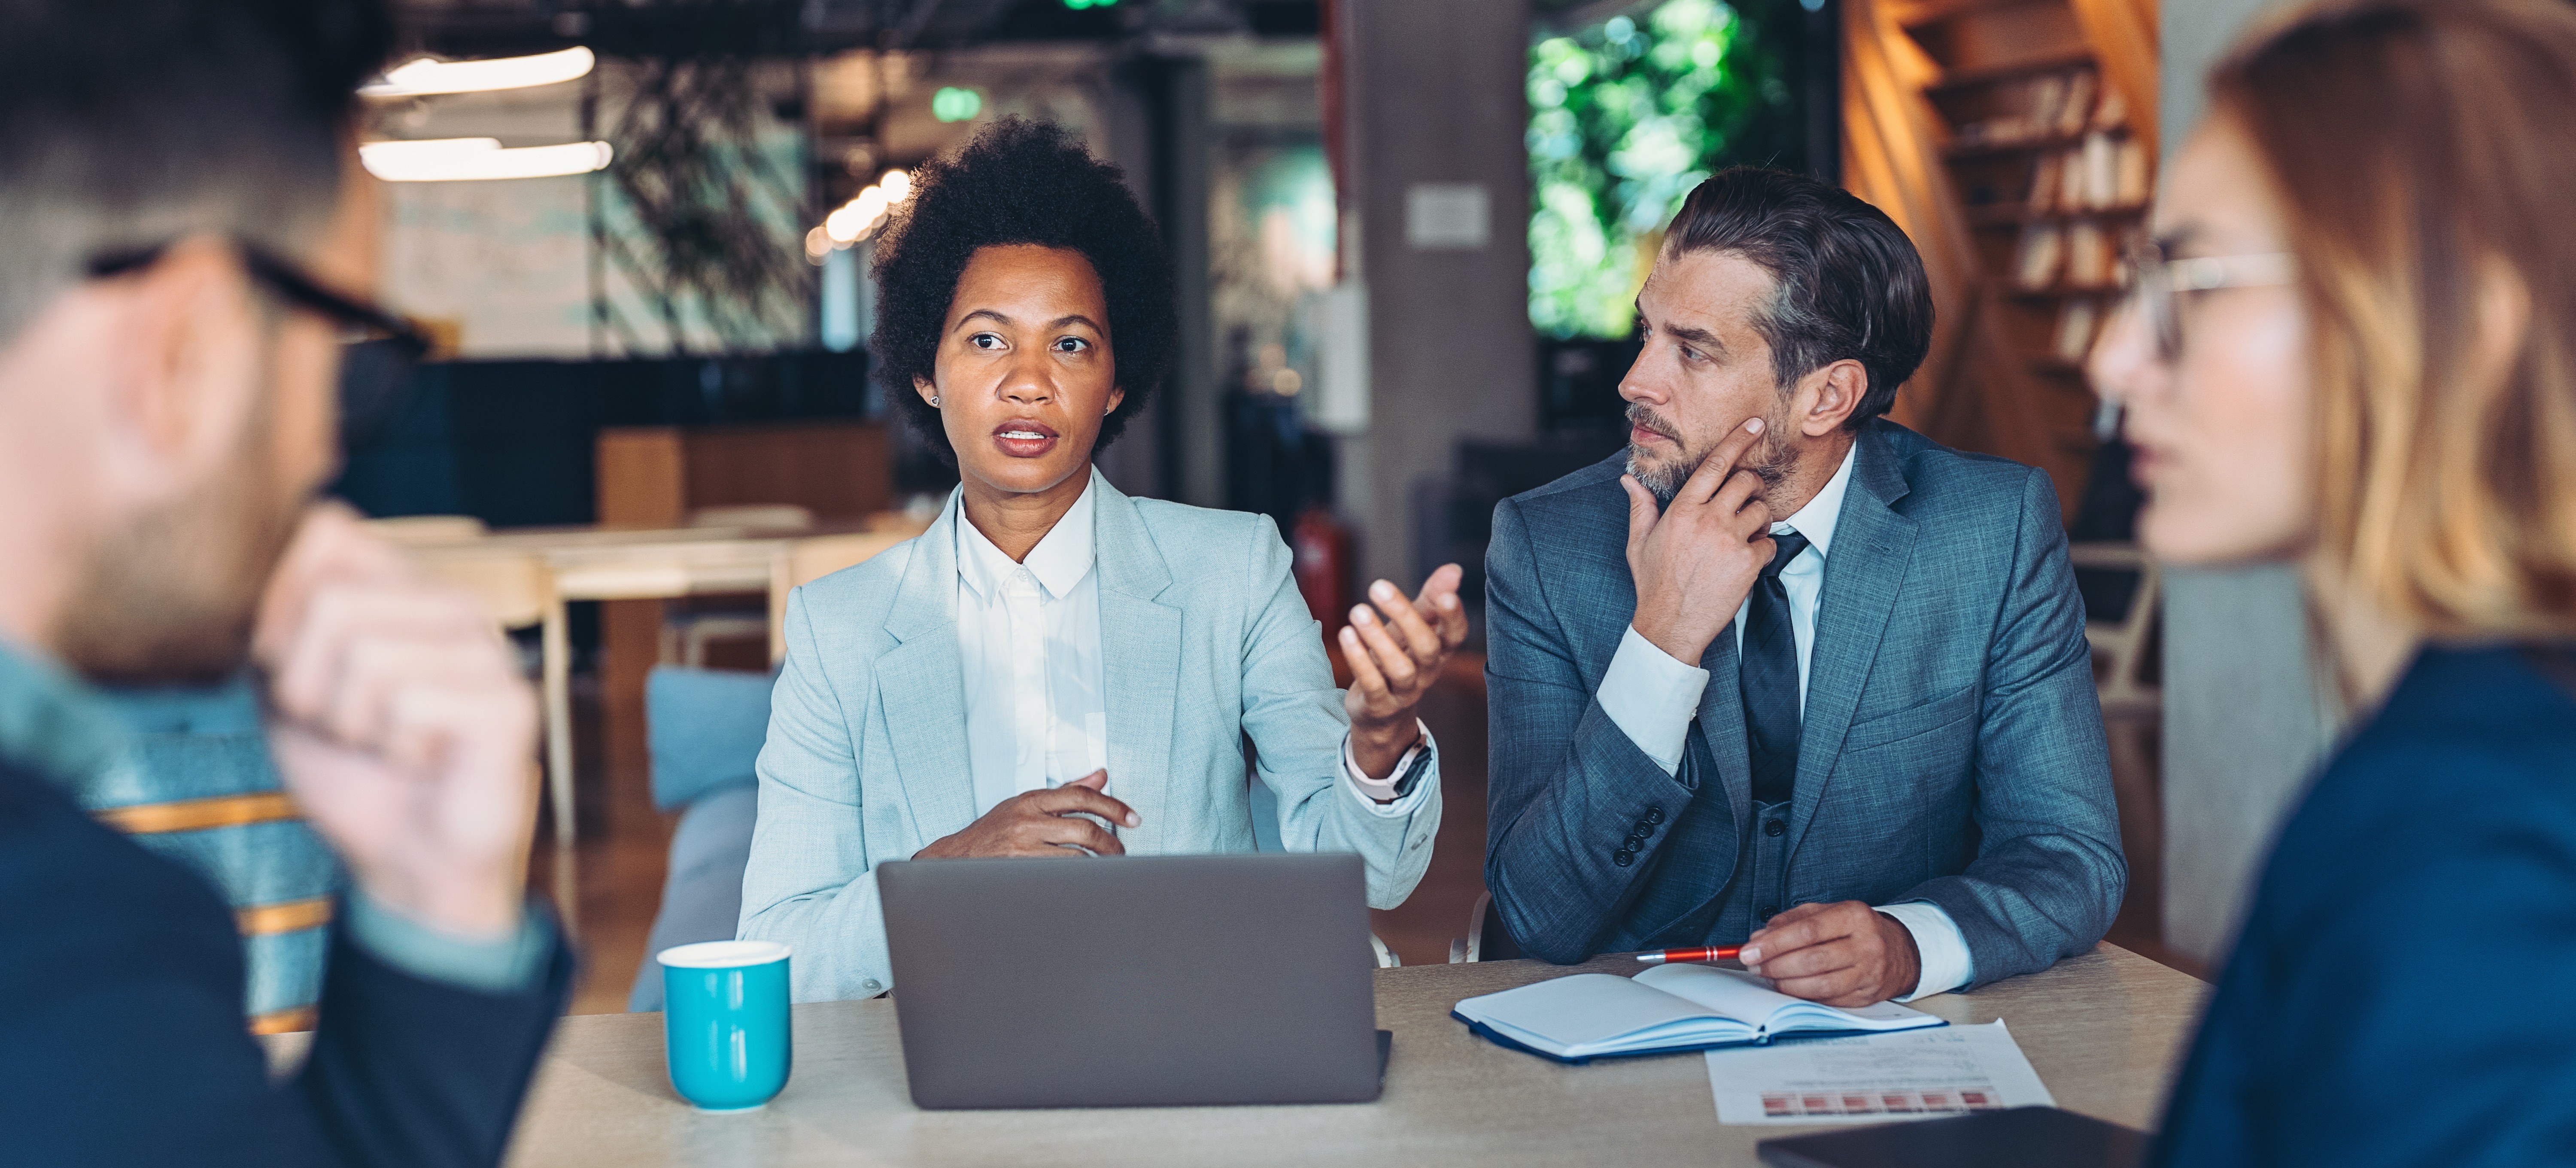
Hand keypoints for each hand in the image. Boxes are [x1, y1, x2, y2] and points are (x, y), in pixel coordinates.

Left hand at [252, 503, 537, 940]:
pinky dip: (394, 746)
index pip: (327, 531)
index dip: (279, 607)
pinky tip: (420, 760)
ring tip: (381, 742)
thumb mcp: (283, 686)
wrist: (407, 861)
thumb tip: (245, 564)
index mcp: (404, 587)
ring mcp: (490, 650)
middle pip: (333, 600)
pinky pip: (409, 703)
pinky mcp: (509, 702)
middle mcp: (454, 604)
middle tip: (342, 723)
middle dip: (308, 682)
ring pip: (367, 653)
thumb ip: (268, 621)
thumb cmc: (352, 771)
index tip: (288, 669)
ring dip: (351, 721)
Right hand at [913, 770, 1138, 858]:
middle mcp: (1028, 822)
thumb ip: (1066, 791)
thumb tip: (1102, 775)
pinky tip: (1086, 880)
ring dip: (1099, 865)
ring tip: (1107, 868)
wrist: (956, 858)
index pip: (1082, 796)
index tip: (1133, 818)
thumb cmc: (995, 830)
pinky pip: (1060, 876)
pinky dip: (1078, 879)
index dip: (1113, 806)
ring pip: (1076, 858)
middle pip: (1085, 829)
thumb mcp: (1027, 803)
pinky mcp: (1020, 872)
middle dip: (1111, 843)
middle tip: (1121, 852)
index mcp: (1032, 800)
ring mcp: (1023, 849)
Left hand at [1339, 564, 1468, 781]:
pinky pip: (1372, 683)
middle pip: (1427, 648)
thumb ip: (1431, 599)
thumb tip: (1454, 569)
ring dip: (1378, 638)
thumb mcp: (1413, 627)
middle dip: (1405, 616)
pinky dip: (1359, 659)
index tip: (1446, 595)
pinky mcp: (1379, 704)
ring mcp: (1405, 691)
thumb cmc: (1400, 657)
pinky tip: (1346, 634)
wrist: (1382, 711)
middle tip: (1377, 586)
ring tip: (1357, 611)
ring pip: (1400, 668)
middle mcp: (1427, 672)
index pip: (1456, 635)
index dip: (1454, 617)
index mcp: (1440, 651)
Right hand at [1624, 416, 1775, 665]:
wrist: (1670, 625)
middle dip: (1750, 487)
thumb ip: (1641, 507)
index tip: (1754, 425)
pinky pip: (1769, 542)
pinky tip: (1746, 560)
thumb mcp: (1639, 543)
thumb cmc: (1654, 584)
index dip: (1737, 440)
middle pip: (1745, 482)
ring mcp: (1729, 541)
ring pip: (1761, 510)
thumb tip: (1628, 480)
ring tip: (1744, 534)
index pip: (1714, 464)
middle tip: (1744, 501)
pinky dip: (1763, 549)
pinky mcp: (1748, 563)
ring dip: (1759, 519)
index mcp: (1682, 510)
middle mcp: (1707, 520)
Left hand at [1739, 901, 1923, 1007]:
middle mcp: (1866, 945)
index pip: (1808, 931)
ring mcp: (1869, 973)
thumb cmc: (1854, 929)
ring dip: (1786, 984)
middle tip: (1754, 966)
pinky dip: (1803, 996)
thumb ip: (1790, 921)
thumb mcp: (1825, 912)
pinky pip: (1828, 1000)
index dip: (1775, 943)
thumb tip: (1759, 938)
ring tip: (1769, 976)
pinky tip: (1789, 987)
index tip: (1749, 951)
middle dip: (1775, 965)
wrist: (1898, 951)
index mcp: (1854, 916)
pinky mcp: (1866, 996)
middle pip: (1812, 960)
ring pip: (1819, 985)